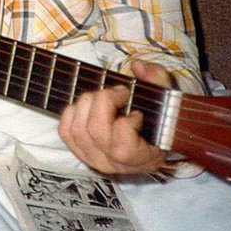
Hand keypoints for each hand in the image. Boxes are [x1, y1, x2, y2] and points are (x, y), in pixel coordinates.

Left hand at [58, 60, 172, 173]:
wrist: (145, 135)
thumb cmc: (157, 118)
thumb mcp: (166, 99)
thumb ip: (158, 80)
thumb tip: (138, 66)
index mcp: (142, 159)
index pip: (123, 148)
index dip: (127, 123)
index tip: (137, 112)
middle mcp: (115, 164)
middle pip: (96, 131)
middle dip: (104, 101)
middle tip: (118, 93)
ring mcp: (93, 159)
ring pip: (78, 129)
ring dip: (88, 103)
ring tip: (103, 97)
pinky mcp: (78, 152)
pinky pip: (65, 131)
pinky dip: (72, 112)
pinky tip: (88, 106)